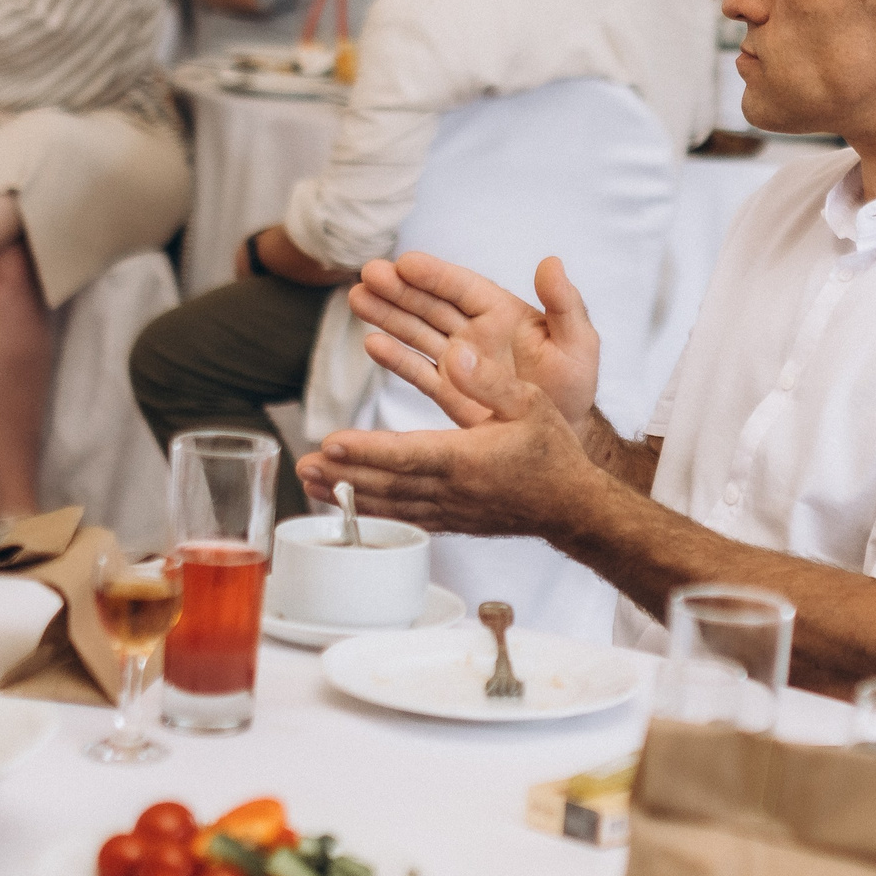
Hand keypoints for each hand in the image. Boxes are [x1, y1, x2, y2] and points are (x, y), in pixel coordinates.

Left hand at [296, 333, 593, 536]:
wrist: (572, 506)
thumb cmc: (553, 452)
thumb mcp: (531, 403)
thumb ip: (489, 380)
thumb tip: (457, 353)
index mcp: (468, 458)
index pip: (406, 453)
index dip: (366, 450)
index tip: (331, 443)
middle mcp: (452, 489)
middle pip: (386, 484)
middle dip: (341, 475)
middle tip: (303, 464)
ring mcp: (449, 510)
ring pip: (389, 505)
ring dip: (347, 495)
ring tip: (310, 484)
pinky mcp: (451, 522)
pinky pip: (403, 520)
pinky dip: (372, 513)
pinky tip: (351, 508)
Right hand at [349, 253, 599, 433]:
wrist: (565, 433)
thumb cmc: (574, 385)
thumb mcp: (579, 343)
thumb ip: (565, 304)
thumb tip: (551, 262)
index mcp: (502, 312)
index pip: (462, 287)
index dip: (435, 275)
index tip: (405, 262)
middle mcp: (473, 331)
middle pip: (430, 304)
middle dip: (399, 289)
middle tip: (368, 275)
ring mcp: (457, 360)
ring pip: (416, 331)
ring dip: (387, 315)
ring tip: (357, 298)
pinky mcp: (448, 389)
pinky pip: (418, 370)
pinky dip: (396, 358)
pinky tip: (372, 344)